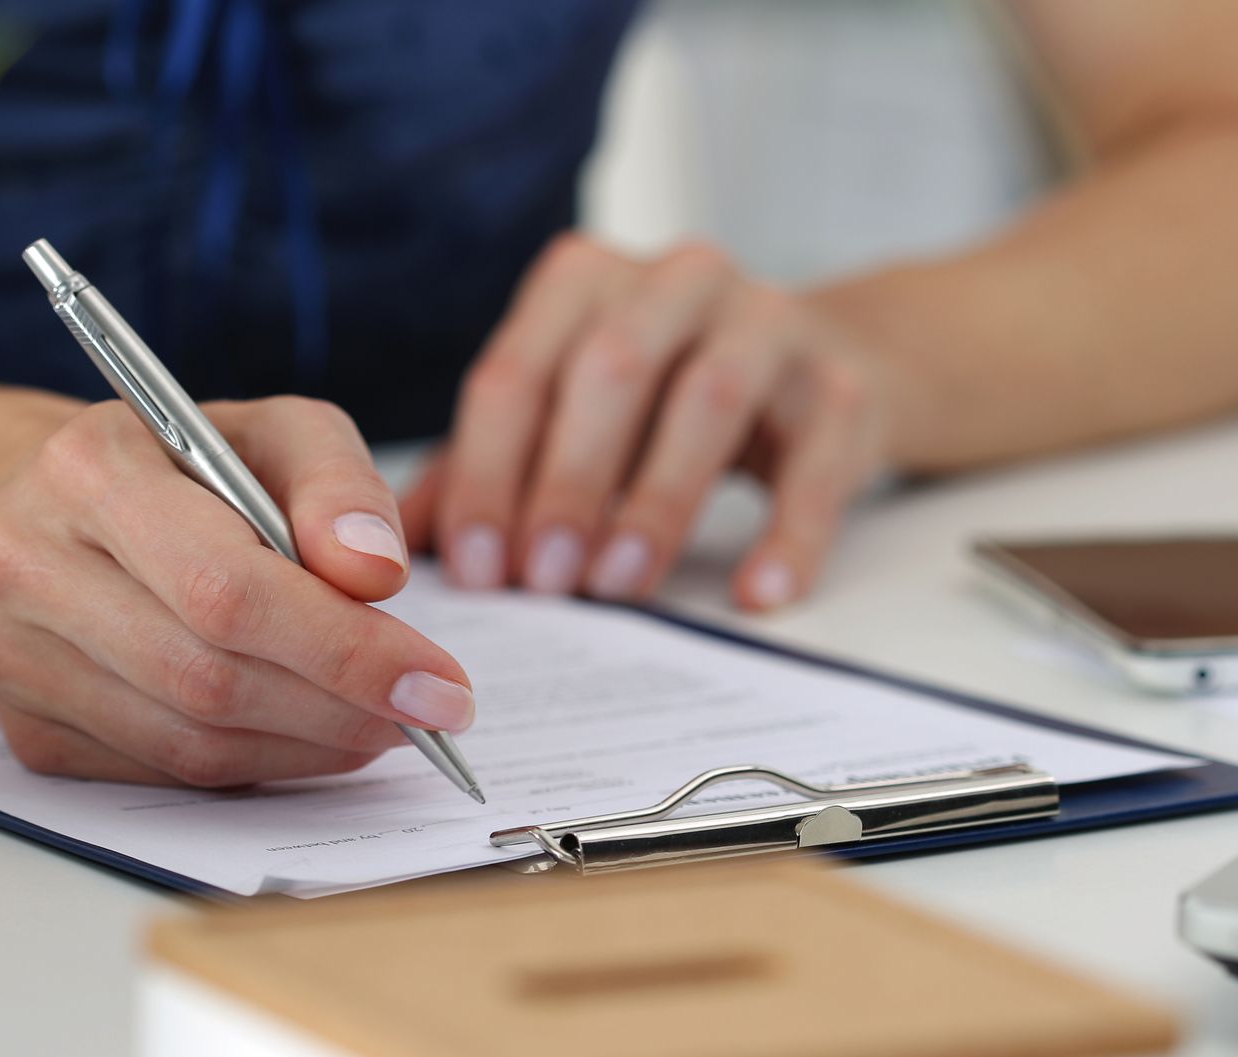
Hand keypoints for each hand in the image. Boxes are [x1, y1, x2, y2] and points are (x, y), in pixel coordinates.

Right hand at [0, 396, 474, 786]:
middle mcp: (22, 561)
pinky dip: (256, 765)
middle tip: (424, 716)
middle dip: (339, 707)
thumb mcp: (277, 433)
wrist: (55, 506)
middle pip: (207, 677)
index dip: (345, 650)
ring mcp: (8, 657)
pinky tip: (307, 735)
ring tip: (378, 724)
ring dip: (307, 747)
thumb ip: (339, 485)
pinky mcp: (24, 729)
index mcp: (86, 467)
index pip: (226, 588)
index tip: (439, 685)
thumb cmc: (183, 465)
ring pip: (188, 742)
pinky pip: (163, 773)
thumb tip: (376, 573)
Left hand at [403, 235, 890, 609]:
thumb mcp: (570, 417)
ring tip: (621, 584)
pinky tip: (755, 594)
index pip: (518, 371)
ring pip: (709, 398)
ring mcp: (771, 322)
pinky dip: (787, 533)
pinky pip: (816, 461)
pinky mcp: (844, 385)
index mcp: (587, 281)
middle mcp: (678, 280)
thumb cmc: (668, 402)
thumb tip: (393, 543)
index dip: (488, 471)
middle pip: (610, 369)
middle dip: (567, 480)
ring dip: (658, 499)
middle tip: (542, 581)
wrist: (825, 370)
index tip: (476, 569)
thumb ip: (484, 468)